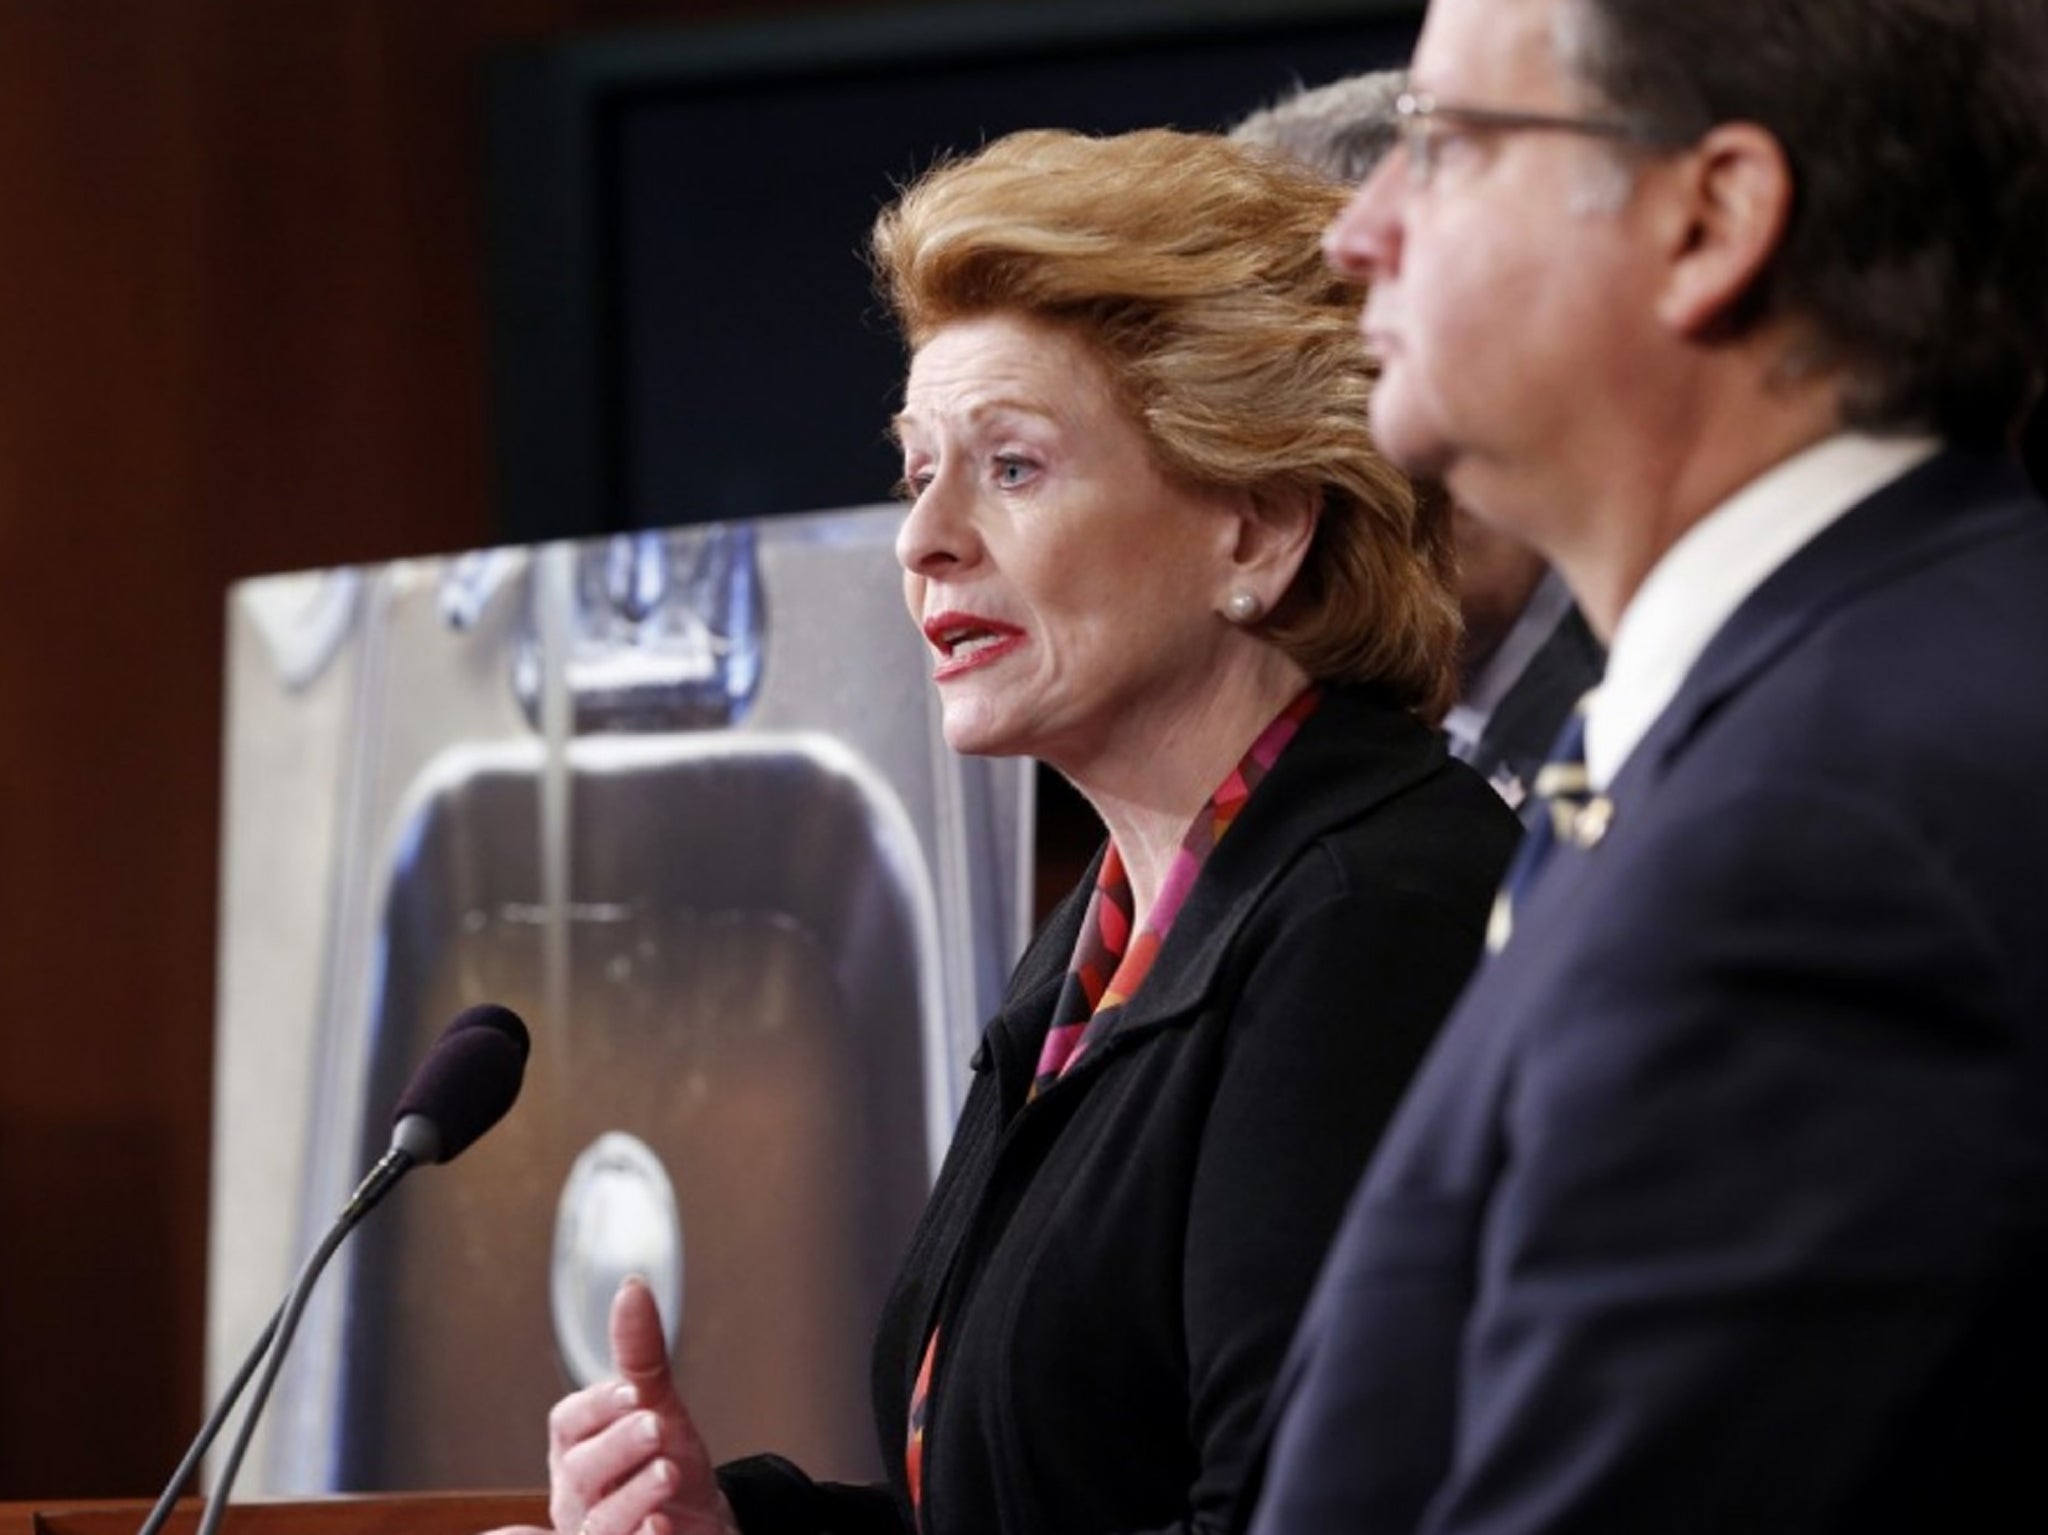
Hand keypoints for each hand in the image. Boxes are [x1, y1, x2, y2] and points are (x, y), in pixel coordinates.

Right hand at [481, 1276, 740, 1534]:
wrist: (701, 1521)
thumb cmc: (665, 1460)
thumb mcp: (658, 1405)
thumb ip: (640, 1354)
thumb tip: (632, 1286)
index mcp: (578, 1450)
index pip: (569, 1423)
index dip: (597, 1405)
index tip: (634, 1390)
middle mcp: (580, 1494)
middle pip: (581, 1470)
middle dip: (617, 1445)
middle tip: (655, 1424)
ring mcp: (599, 1532)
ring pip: (599, 1521)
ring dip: (632, 1496)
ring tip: (668, 1471)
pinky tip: (663, 1525)